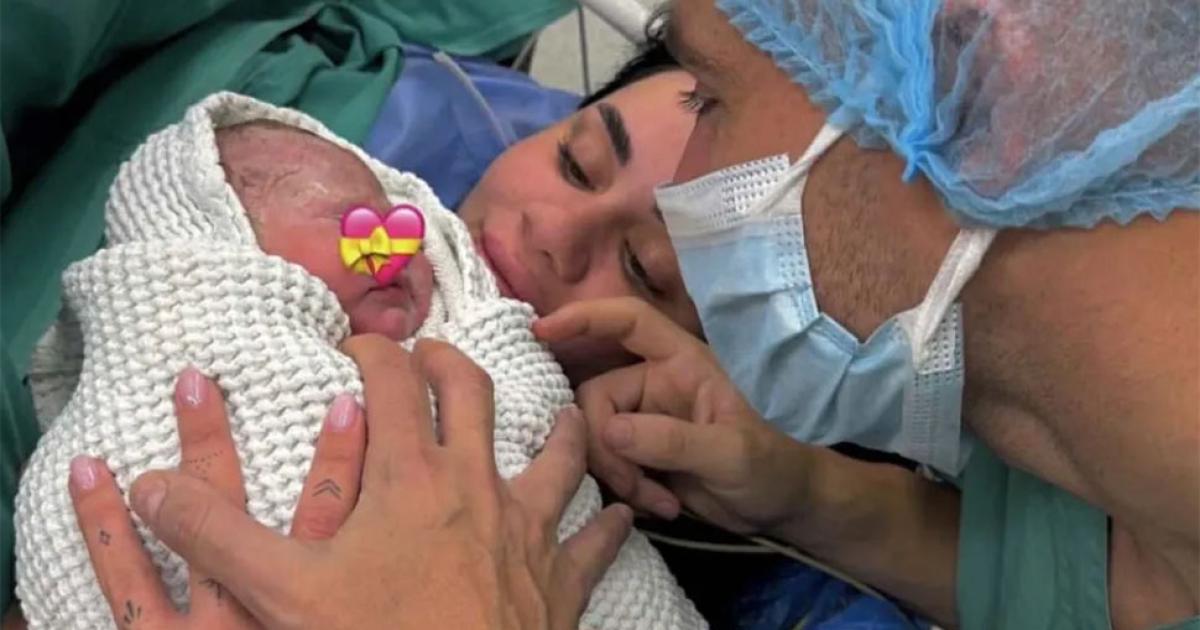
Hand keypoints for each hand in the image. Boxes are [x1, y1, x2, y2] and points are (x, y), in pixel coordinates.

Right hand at [89, 337, 631, 629]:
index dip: (372, 352)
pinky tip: (621, 515)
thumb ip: (214, 534)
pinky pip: (594, 543)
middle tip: (433, 357)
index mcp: (410, 476)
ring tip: (560, 413)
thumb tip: (148, 484)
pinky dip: (606, 526)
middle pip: (473, 396)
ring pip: (555, 456)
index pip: (391, 384)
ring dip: (557, 429)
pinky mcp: (561, 581)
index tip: (355, 342)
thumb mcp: (282, 591)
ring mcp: (528, 530)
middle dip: (451, 365)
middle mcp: (477, 486)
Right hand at [535, 297, 815, 535]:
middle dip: (606, 447)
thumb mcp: (729, 454)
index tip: (540, 331)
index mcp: (679, 362)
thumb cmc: (766, 467)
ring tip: (658, 501)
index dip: (584, 318)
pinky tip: (658, 506)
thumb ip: (672, 440)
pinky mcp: (633, 453)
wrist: (775, 507)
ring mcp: (639, 418)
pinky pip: (602, 463)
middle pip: (594, 396)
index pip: (627, 322)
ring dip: (617, 475)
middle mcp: (652, 383)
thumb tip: (610, 429)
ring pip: (593, 436)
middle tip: (635, 486)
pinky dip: (623, 489)